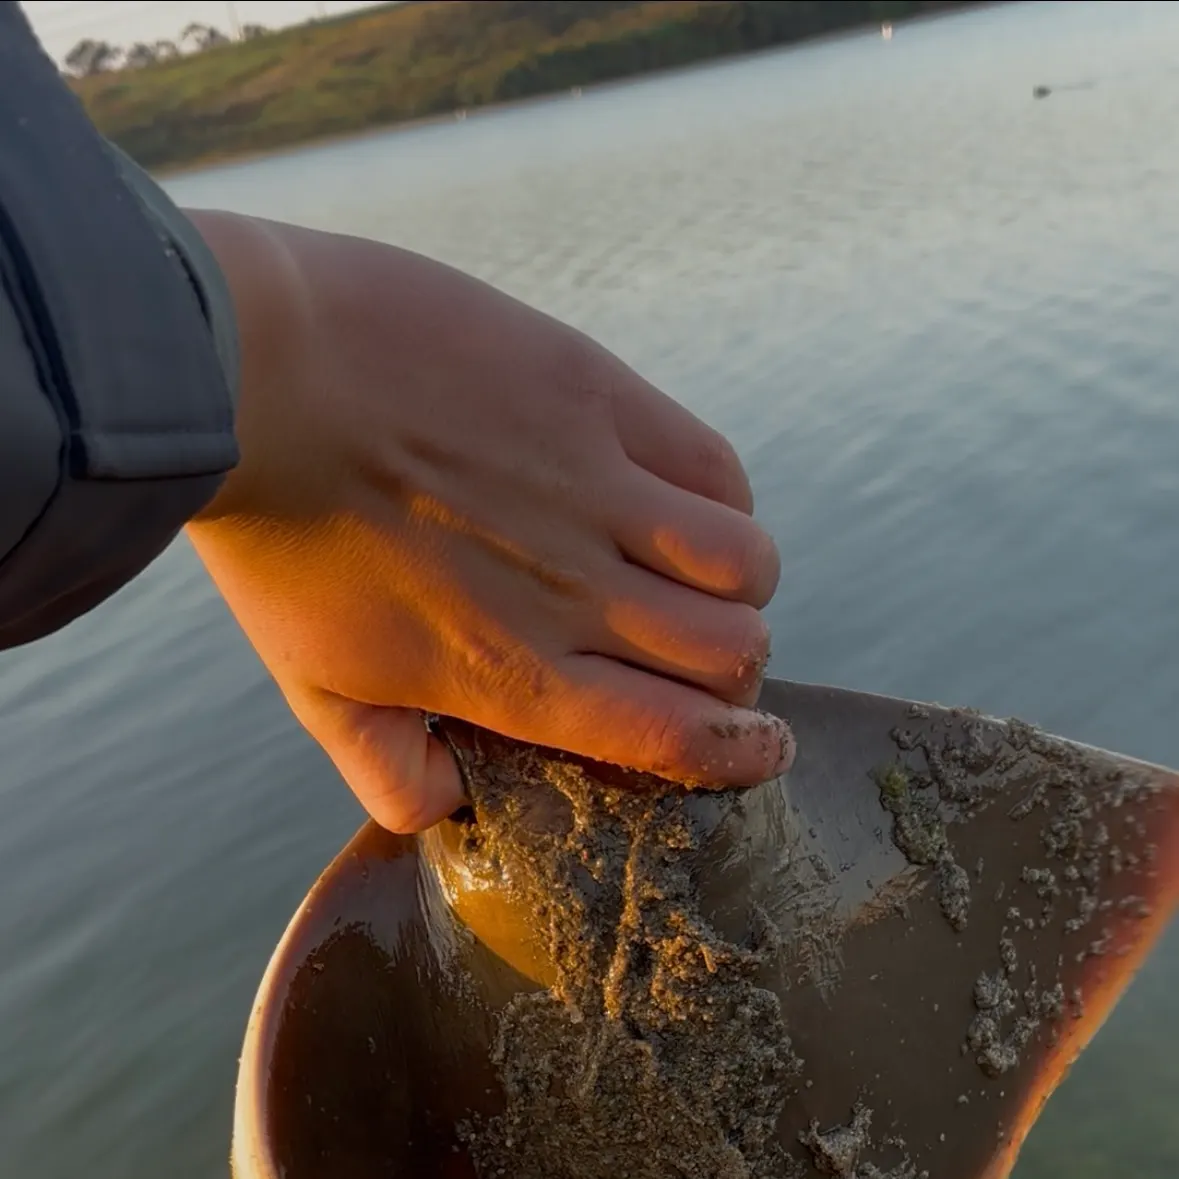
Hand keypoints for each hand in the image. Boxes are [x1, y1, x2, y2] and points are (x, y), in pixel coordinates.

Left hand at [183, 212, 792, 832]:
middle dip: (737, 671)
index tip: (764, 747)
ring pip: (747, 564)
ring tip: (707, 577)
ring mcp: (595, 489)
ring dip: (744, 586)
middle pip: (730, 653)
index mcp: (514, 671)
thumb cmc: (277, 536)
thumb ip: (385, 769)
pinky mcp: (597, 397)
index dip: (739, 752)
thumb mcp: (312, 684)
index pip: (674, 736)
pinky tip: (688, 500)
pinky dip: (726, 498)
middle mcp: (575, 592)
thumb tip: (450, 808)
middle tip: (708, 656)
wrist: (253, 373)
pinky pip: (715, 465)